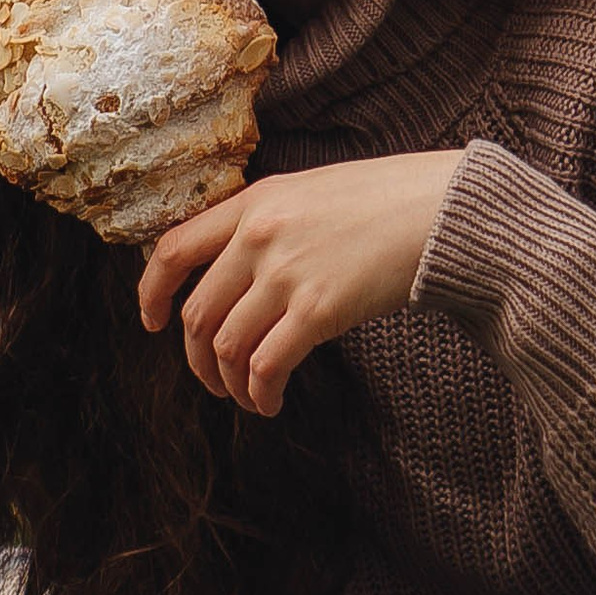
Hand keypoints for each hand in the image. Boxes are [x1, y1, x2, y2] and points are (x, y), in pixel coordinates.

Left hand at [137, 151, 464, 416]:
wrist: (444, 210)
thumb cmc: (387, 203)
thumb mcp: (310, 193)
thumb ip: (267, 224)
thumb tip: (236, 276)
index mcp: (254, 202)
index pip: (174, 248)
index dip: (151, 292)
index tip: (151, 321)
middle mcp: (260, 236)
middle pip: (197, 313)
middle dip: (198, 358)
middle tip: (213, 379)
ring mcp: (286, 273)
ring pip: (227, 347)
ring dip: (230, 384)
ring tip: (248, 397)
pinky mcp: (318, 309)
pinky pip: (266, 366)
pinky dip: (261, 393)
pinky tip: (272, 401)